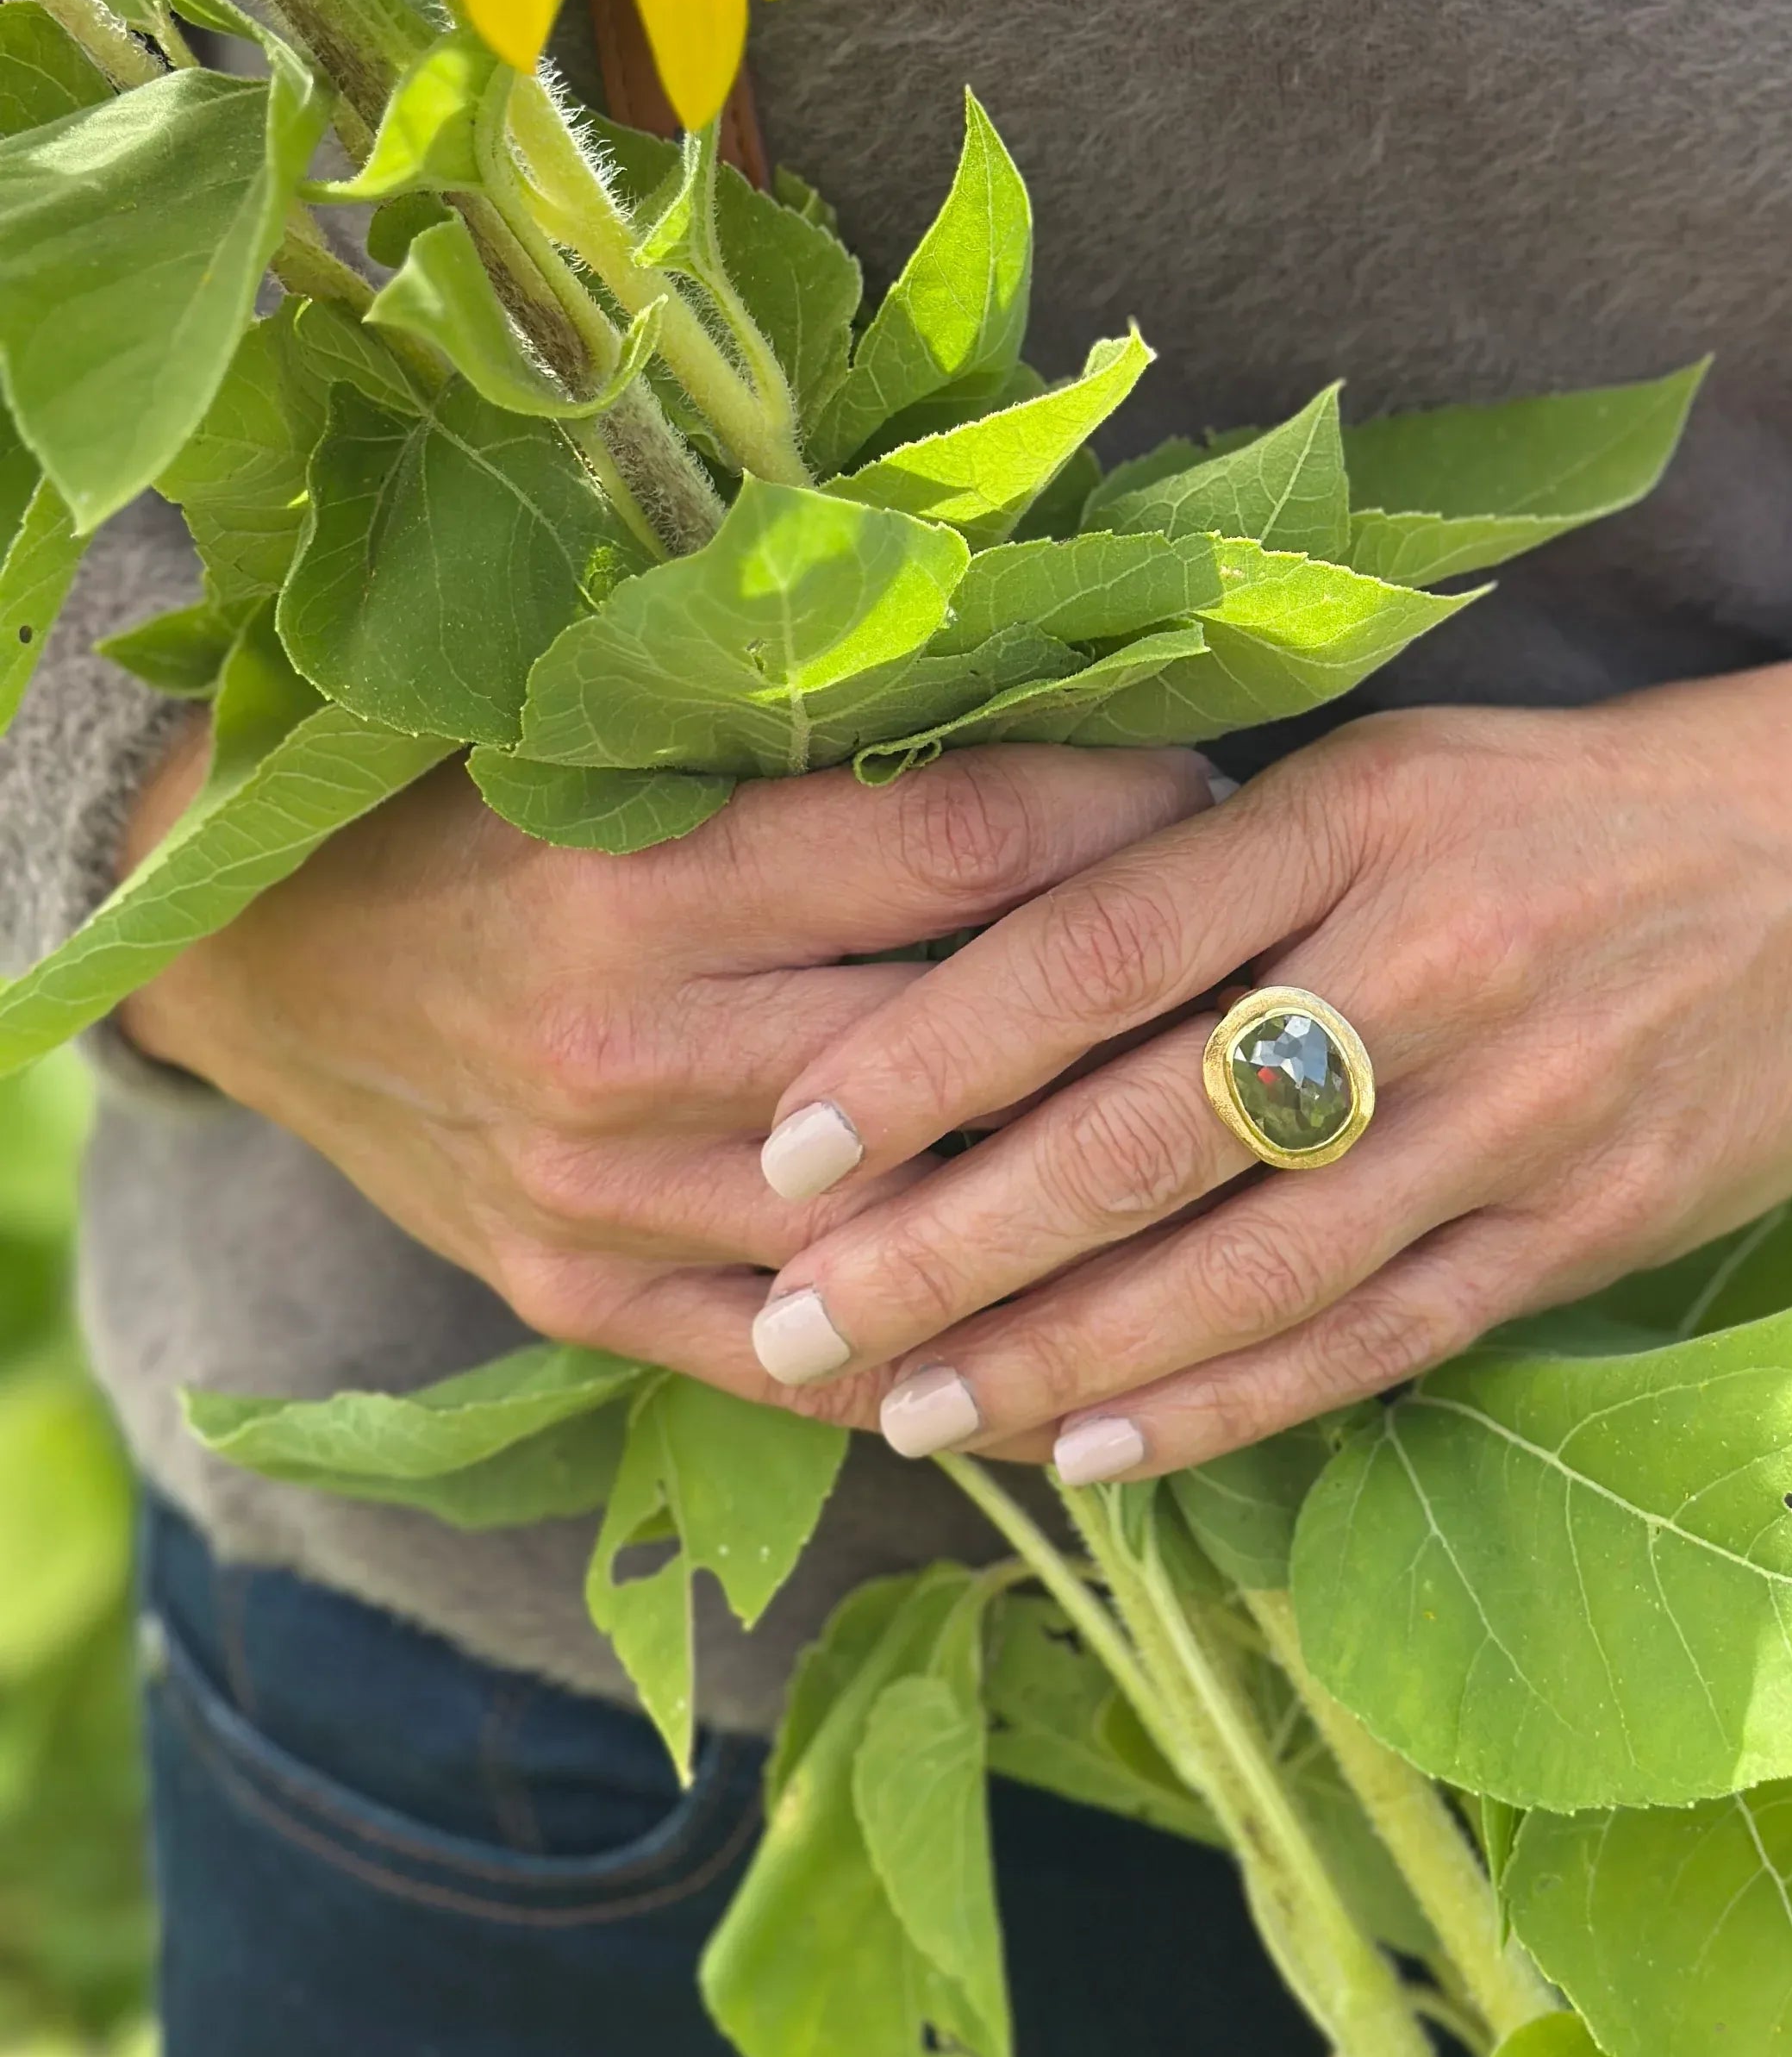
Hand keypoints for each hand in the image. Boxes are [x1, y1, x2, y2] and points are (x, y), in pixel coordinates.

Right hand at [115, 737, 1217, 1361]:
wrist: (264, 953)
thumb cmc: (480, 805)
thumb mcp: (619, 736)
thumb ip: (814, 742)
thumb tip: (1063, 693)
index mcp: (645, 873)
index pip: (950, 849)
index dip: (1112, 815)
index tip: (1211, 788)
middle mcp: (625, 1045)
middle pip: (955, 1047)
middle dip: (1129, 1003)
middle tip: (1263, 960)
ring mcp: (601, 1199)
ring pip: (902, 1223)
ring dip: (1069, 1193)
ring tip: (1221, 1141)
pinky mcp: (579, 1303)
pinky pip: (802, 1363)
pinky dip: (946, 1355)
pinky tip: (1085, 1331)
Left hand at [725, 643, 1791, 1478]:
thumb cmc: (1595, 798)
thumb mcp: (1401, 770)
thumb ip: (1224, 867)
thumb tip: (996, 979)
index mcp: (1354, 813)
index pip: (1090, 945)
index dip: (924, 1058)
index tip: (787, 1144)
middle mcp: (1425, 957)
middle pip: (1136, 1132)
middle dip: (943, 1248)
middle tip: (794, 1323)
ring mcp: (1518, 1105)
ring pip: (1243, 1268)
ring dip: (1059, 1359)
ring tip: (914, 1413)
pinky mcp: (1590, 1221)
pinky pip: (1375, 1336)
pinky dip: (1231, 1402)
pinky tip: (1107, 1451)